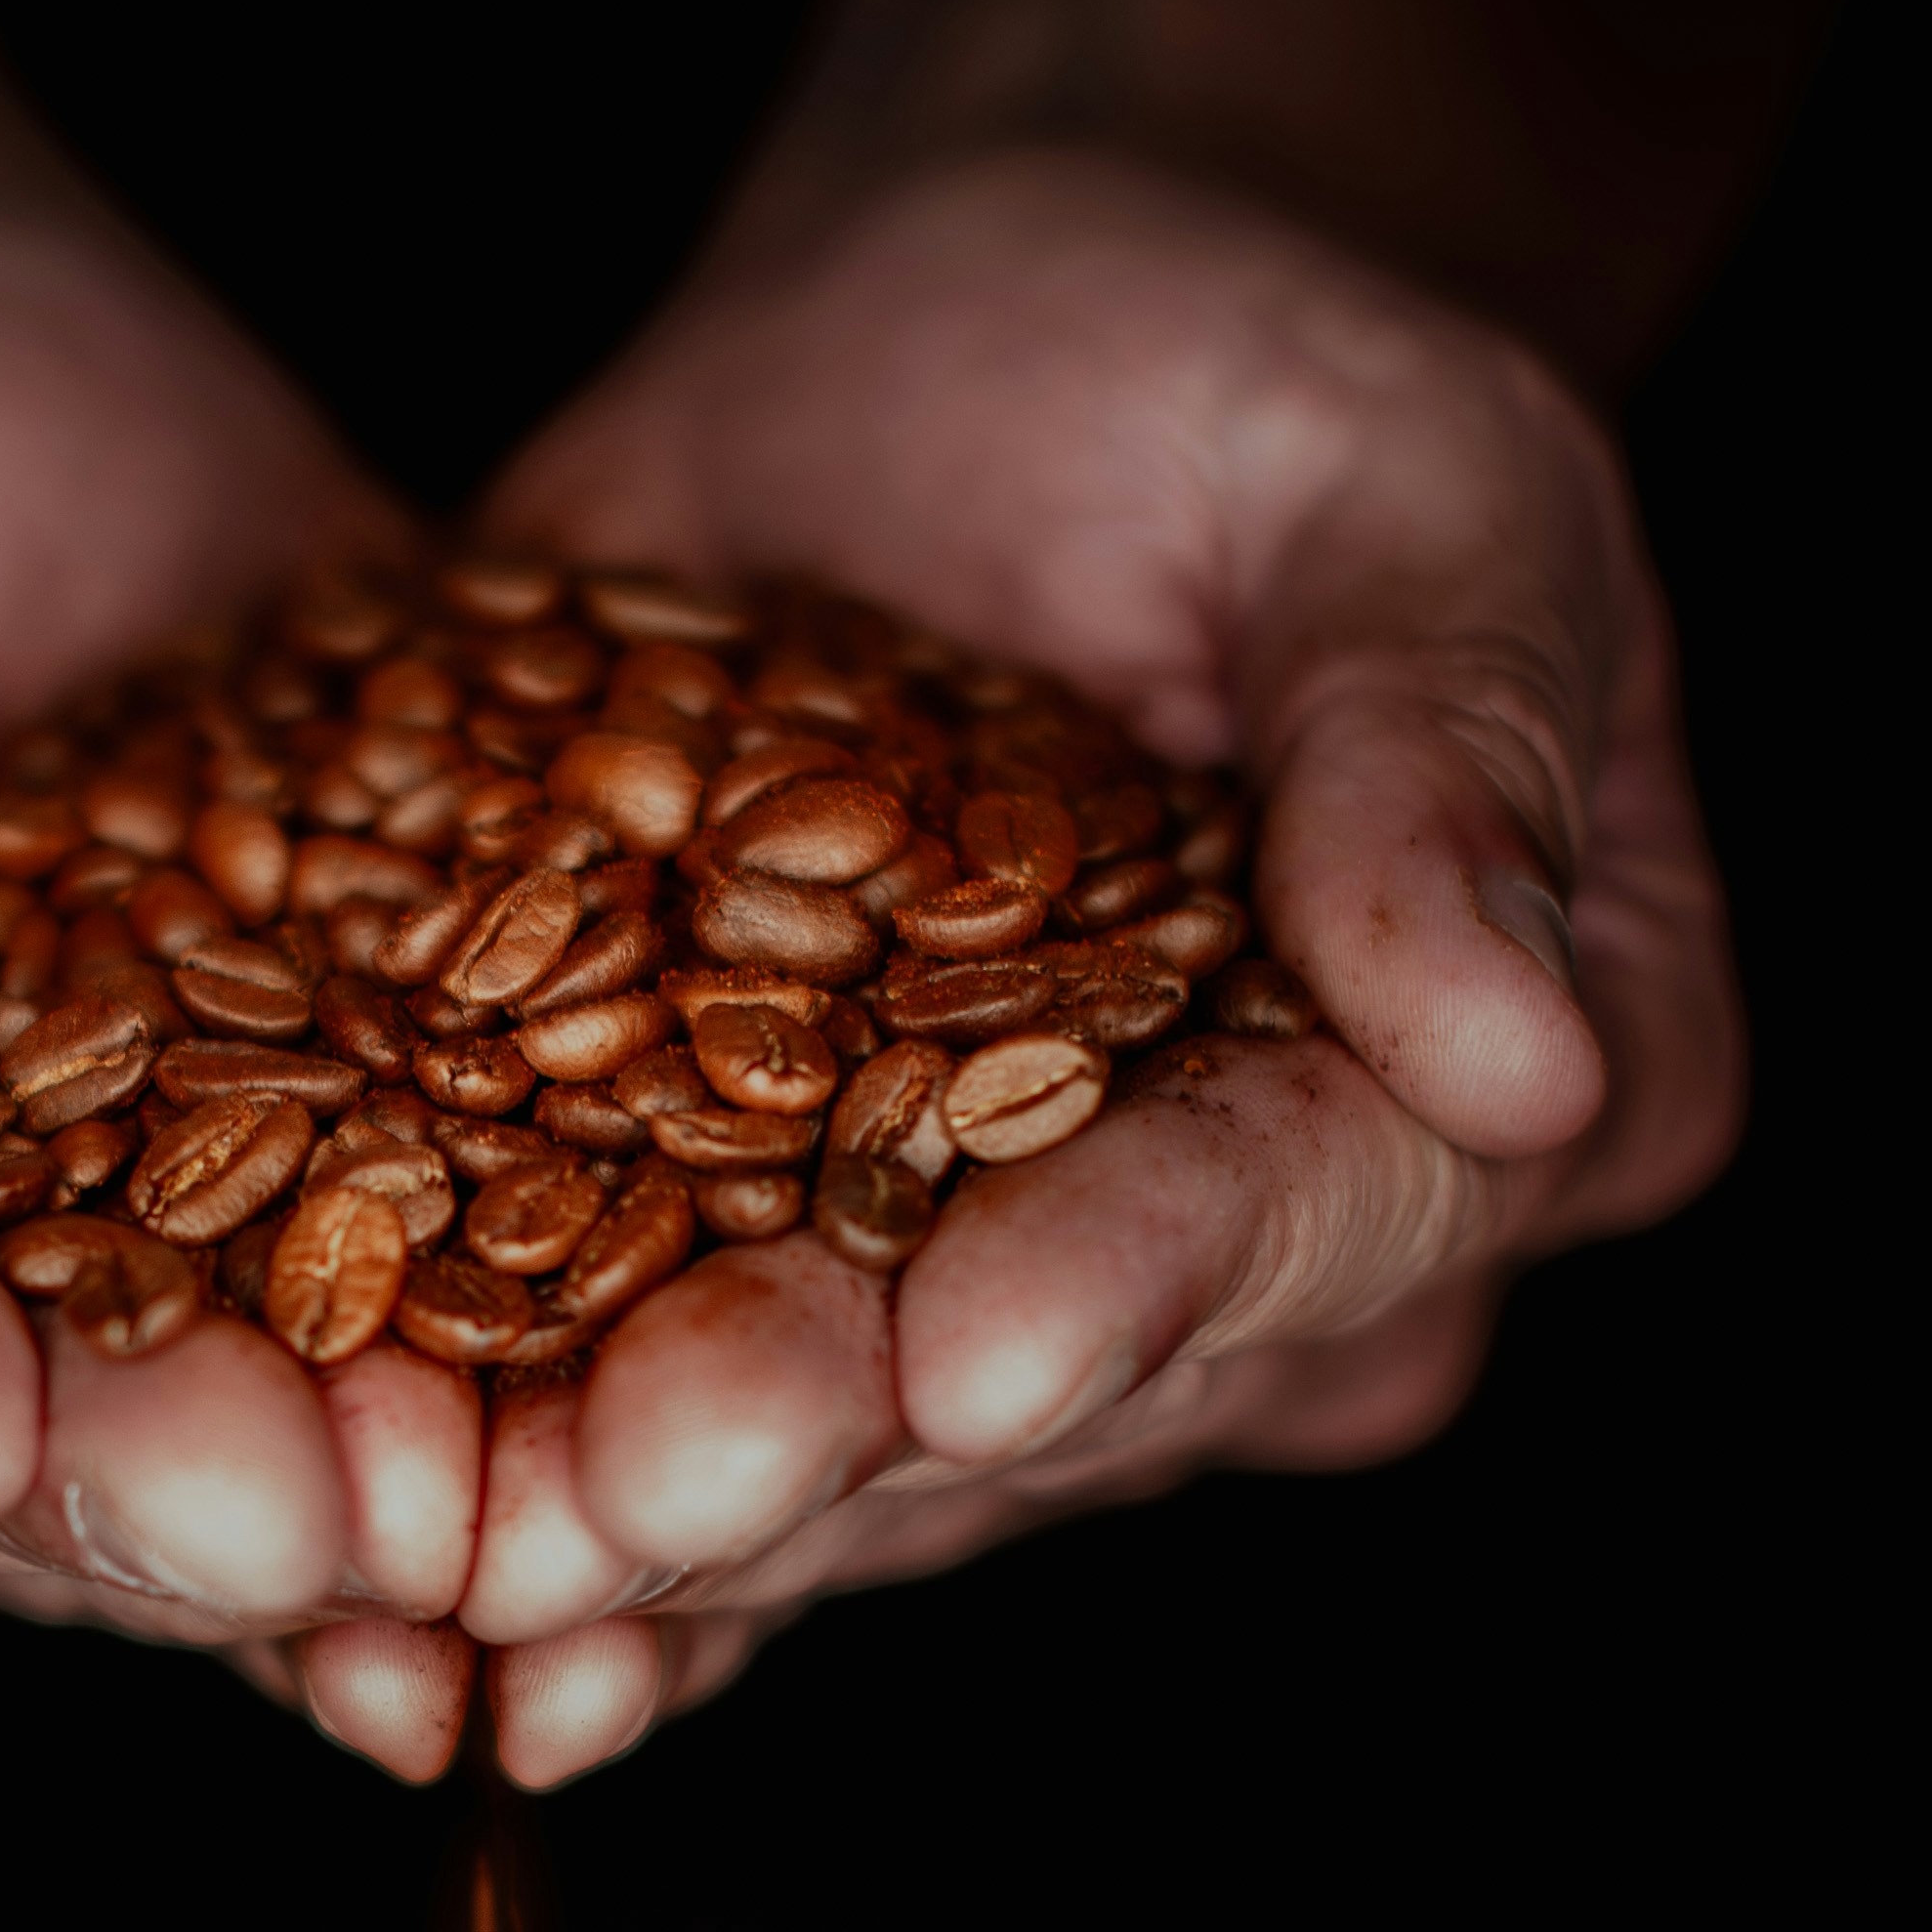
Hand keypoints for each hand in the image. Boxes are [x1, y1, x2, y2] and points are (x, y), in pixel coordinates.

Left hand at [430, 149, 1743, 1780]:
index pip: (1324, 1209)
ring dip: (651, 1513)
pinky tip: (397, 1587)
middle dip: (836, 1452)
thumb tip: (1535, 1067)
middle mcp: (1264, 1249)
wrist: (943, 345)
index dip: (1143, 1291)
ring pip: (840, 1442)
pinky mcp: (770, 1235)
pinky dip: (527, 1464)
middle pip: (1055, 1391)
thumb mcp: (1398, 474)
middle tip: (636, 1494)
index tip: (971, 1357)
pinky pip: (652, 1379)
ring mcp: (1001, 1271)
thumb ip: (1450, 741)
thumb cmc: (1221, 365)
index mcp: (1488, 1089)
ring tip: (471, 1562)